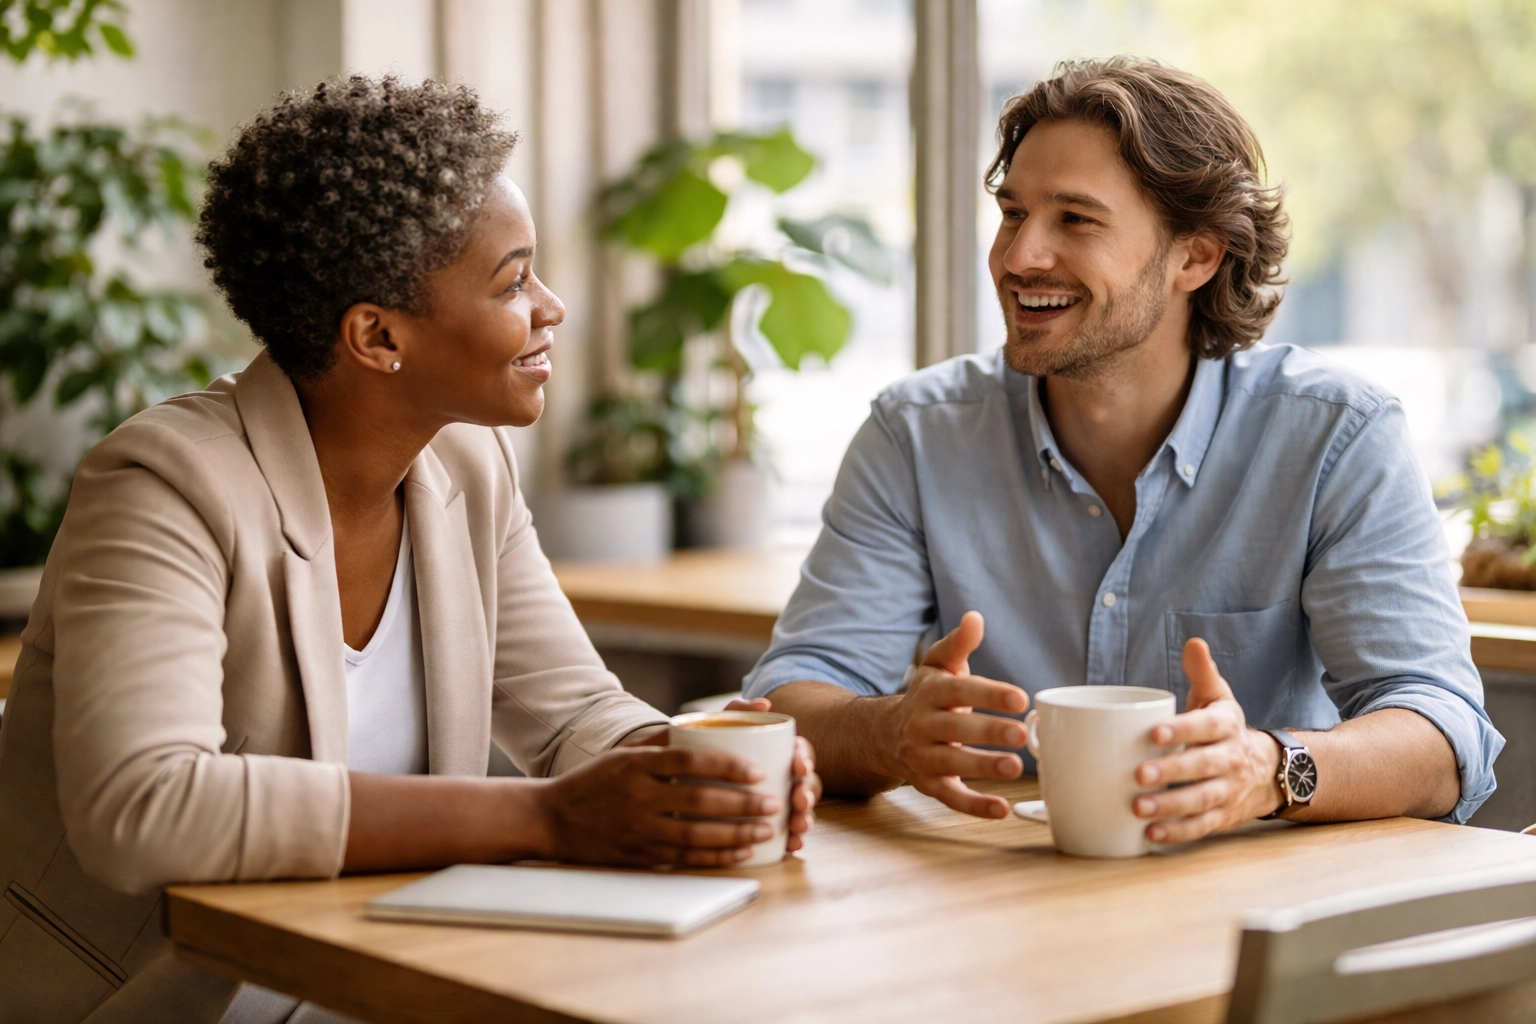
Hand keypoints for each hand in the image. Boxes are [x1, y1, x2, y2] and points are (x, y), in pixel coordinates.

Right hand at [537, 746, 781, 866]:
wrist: (551, 819)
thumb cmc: (596, 781)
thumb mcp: (624, 753)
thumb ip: (664, 741)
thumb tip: (712, 722)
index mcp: (635, 765)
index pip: (688, 761)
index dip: (726, 765)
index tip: (756, 770)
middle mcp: (637, 797)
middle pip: (698, 800)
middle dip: (741, 803)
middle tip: (773, 802)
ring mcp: (637, 830)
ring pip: (695, 835)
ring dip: (735, 834)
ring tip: (765, 829)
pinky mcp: (639, 856)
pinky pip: (684, 859)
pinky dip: (716, 858)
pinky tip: (741, 853)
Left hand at [723, 697, 821, 851]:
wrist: (686, 779)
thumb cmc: (709, 751)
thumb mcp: (719, 730)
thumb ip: (737, 712)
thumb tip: (764, 703)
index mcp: (779, 752)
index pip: (800, 752)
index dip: (805, 759)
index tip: (798, 767)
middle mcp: (784, 776)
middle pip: (805, 783)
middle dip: (807, 794)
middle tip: (799, 802)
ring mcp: (780, 801)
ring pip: (801, 809)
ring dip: (806, 818)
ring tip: (798, 827)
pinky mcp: (771, 823)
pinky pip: (789, 832)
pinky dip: (794, 839)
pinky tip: (792, 846)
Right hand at [883, 611, 1028, 818]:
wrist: (885, 734)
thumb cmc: (927, 696)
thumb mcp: (938, 666)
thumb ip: (958, 644)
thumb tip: (975, 617)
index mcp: (930, 693)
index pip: (959, 691)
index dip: (989, 694)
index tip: (1020, 698)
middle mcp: (922, 725)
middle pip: (956, 728)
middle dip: (989, 731)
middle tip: (1021, 733)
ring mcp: (923, 757)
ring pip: (953, 763)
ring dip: (983, 767)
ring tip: (1015, 767)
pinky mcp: (929, 785)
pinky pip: (951, 798)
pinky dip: (975, 806)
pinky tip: (1002, 809)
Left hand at [1132, 638, 1284, 842]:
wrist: (1268, 769)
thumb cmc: (1224, 728)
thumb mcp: (1219, 698)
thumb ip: (1203, 673)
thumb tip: (1193, 642)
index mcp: (1226, 726)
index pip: (1206, 726)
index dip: (1182, 730)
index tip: (1153, 733)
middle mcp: (1231, 759)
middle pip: (1202, 767)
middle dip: (1171, 771)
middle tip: (1138, 774)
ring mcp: (1228, 790)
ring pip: (1201, 800)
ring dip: (1170, 806)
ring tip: (1138, 808)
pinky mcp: (1223, 816)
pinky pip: (1202, 827)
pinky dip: (1177, 832)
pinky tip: (1150, 834)